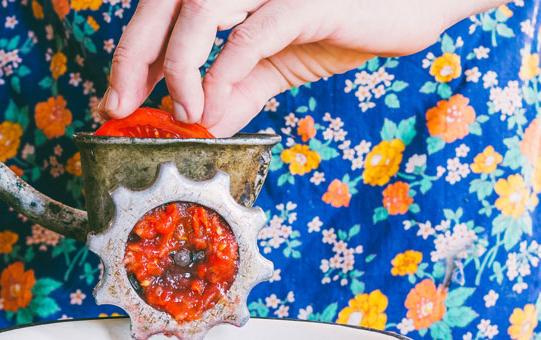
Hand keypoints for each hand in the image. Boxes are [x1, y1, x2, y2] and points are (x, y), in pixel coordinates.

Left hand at [101, 0, 496, 135]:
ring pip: (196, 11)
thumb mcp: (283, 61)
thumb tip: (203, 127)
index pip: (161, 12)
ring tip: (180, 112)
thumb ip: (241, 91)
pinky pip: (248, 35)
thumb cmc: (354, 18)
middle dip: (132, 58)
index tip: (117, 101)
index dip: (131, 55)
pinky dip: (222, 74)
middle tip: (119, 107)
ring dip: (178, 67)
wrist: (423, 0)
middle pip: (162, 4)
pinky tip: (212, 106)